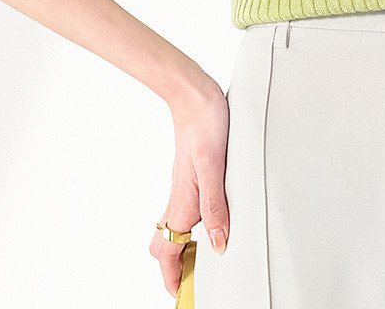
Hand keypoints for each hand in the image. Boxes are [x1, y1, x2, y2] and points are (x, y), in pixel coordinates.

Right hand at [149, 77, 230, 297]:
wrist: (194, 95)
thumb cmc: (203, 124)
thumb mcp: (214, 166)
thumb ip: (215, 207)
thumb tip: (218, 244)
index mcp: (182, 202)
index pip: (168, 251)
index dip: (172, 277)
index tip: (181, 294)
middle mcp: (179, 198)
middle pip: (165, 243)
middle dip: (174, 266)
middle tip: (192, 280)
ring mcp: (184, 186)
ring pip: (174, 226)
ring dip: (183, 246)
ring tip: (203, 258)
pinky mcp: (191, 174)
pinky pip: (185, 208)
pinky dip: (192, 224)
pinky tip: (210, 218)